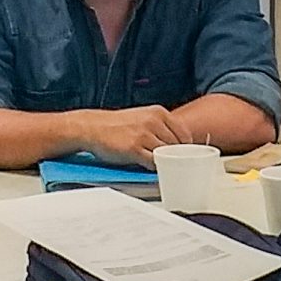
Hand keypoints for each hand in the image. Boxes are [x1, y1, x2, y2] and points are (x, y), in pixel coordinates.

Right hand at [78, 107, 196, 165]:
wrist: (92, 127)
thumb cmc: (117, 125)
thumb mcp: (143, 117)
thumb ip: (160, 127)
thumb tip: (178, 144)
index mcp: (158, 113)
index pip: (184, 134)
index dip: (187, 148)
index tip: (185, 156)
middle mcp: (153, 122)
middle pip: (177, 145)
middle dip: (177, 157)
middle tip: (175, 165)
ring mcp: (143, 135)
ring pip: (166, 154)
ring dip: (166, 163)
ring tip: (163, 167)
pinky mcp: (133, 148)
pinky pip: (152, 162)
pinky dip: (155, 168)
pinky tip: (151, 168)